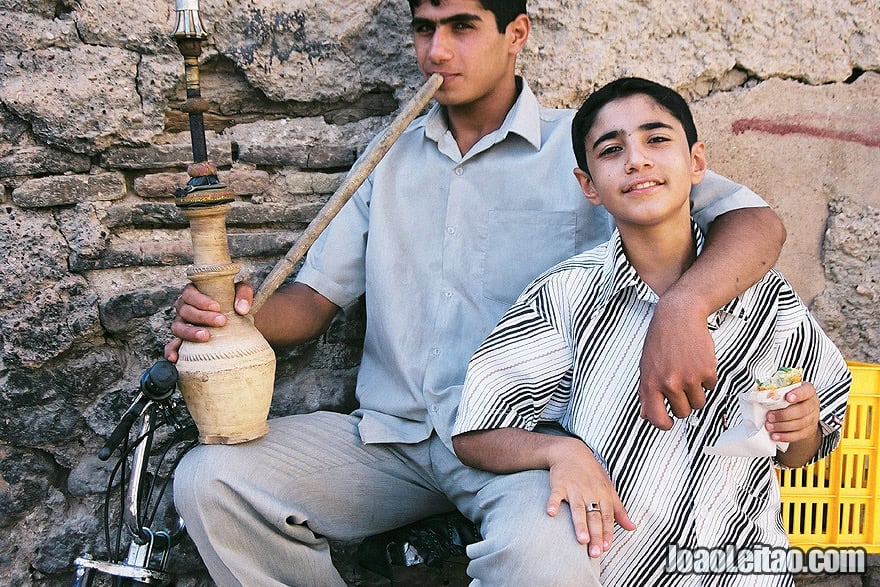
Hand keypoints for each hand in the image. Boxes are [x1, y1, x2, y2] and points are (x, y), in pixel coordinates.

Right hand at [164, 282, 253, 361]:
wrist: (238, 319)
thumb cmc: (236, 302)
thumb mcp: (242, 292)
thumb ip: (243, 295)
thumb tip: (242, 309)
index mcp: (194, 293)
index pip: (189, 294)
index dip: (201, 300)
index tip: (217, 307)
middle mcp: (184, 308)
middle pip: (185, 311)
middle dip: (202, 317)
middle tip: (221, 322)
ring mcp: (182, 325)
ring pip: (178, 328)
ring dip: (190, 332)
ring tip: (206, 336)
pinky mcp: (182, 341)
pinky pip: (171, 346)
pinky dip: (171, 351)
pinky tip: (175, 358)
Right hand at [545, 439, 635, 557]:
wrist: (571, 451)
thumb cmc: (591, 473)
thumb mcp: (609, 489)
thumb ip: (619, 511)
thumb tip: (633, 528)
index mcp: (603, 495)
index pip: (607, 517)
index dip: (607, 532)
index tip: (606, 548)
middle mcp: (590, 492)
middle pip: (594, 516)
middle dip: (596, 535)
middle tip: (595, 552)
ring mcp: (574, 488)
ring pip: (578, 508)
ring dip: (580, 523)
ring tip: (581, 540)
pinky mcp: (559, 483)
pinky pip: (555, 494)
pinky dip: (553, 502)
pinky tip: (551, 513)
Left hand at [638, 296, 716, 429]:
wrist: (678, 316)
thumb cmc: (661, 339)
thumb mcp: (646, 365)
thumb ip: (646, 392)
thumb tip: (645, 415)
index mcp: (651, 383)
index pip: (657, 418)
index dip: (664, 424)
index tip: (668, 422)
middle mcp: (669, 383)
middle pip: (683, 412)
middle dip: (683, 404)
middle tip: (680, 387)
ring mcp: (689, 377)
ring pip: (698, 403)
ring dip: (696, 393)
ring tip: (689, 374)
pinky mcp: (707, 370)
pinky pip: (711, 387)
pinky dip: (707, 379)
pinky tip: (697, 363)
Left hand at [766, 382, 819, 442]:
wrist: (799, 415)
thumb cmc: (789, 400)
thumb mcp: (785, 392)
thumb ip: (777, 392)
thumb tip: (758, 393)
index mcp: (807, 391)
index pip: (806, 390)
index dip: (798, 394)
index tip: (787, 398)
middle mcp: (812, 404)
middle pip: (802, 410)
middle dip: (783, 414)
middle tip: (769, 416)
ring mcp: (812, 418)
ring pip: (800, 424)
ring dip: (782, 426)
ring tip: (769, 426)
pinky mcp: (808, 431)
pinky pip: (798, 435)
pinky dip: (785, 436)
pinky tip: (775, 436)